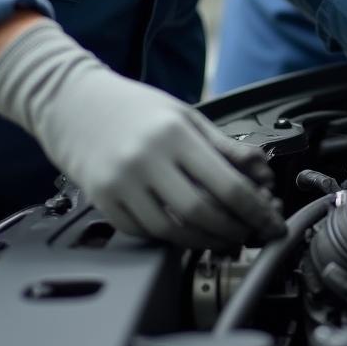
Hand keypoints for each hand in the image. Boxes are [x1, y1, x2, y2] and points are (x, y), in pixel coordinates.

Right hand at [0, 21, 285, 249]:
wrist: (74, 104)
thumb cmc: (135, 107)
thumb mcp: (187, 115)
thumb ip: (225, 146)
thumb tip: (261, 172)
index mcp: (174, 135)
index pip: (226, 184)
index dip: (255, 209)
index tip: (272, 221)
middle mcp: (146, 161)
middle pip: (201, 213)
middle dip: (235, 230)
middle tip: (251, 233)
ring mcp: (121, 185)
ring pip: (172, 230)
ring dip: (206, 240)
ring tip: (225, 236)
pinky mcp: (103, 203)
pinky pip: (144, 233)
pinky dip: (172, 238)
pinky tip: (188, 232)